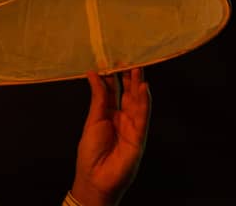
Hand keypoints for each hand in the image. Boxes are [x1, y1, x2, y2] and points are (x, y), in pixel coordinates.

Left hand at [72, 67, 150, 205]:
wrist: (94, 180)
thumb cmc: (90, 152)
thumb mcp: (93, 120)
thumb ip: (98, 98)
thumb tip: (93, 73)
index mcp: (109, 113)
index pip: (113, 88)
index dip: (114, 73)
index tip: (113, 55)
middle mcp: (122, 117)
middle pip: (127, 92)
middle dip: (129, 75)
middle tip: (129, 55)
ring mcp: (132, 127)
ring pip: (137, 101)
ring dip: (138, 84)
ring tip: (138, 66)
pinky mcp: (139, 137)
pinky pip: (143, 117)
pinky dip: (144, 102)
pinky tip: (144, 87)